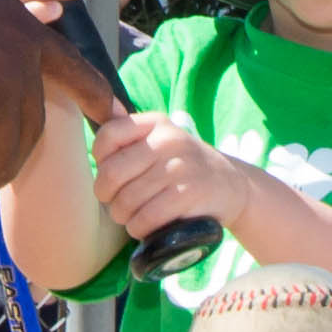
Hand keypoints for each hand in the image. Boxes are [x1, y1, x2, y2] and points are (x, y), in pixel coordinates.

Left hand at [89, 111, 262, 246]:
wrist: (232, 186)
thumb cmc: (185, 165)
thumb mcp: (163, 140)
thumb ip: (132, 131)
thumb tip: (103, 103)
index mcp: (156, 123)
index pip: (108, 136)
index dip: (100, 161)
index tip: (112, 175)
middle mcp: (168, 140)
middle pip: (111, 173)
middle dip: (107, 196)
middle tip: (117, 204)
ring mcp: (180, 167)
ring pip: (126, 200)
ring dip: (123, 216)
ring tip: (132, 216)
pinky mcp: (189, 195)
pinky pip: (146, 218)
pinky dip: (139, 228)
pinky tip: (145, 227)